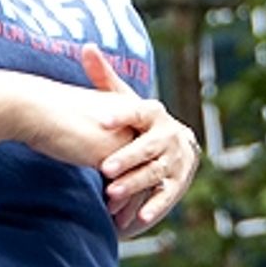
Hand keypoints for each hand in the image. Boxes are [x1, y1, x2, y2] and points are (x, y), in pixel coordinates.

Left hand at [81, 45, 200, 235]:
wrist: (176, 144)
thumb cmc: (140, 121)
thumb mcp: (124, 100)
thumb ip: (105, 77)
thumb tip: (87, 47)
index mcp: (153, 113)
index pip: (139, 111)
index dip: (121, 116)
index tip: (101, 122)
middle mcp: (168, 135)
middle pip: (148, 147)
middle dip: (127, 158)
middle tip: (104, 168)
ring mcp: (175, 160)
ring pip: (155, 172)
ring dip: (135, 184)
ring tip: (111, 194)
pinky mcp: (178, 183)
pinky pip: (166, 195)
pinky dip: (154, 207)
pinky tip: (138, 219)